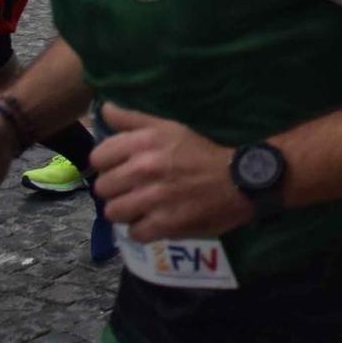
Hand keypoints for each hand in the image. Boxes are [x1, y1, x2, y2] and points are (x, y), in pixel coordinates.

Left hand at [90, 102, 251, 242]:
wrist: (243, 178)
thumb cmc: (206, 149)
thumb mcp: (171, 126)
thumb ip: (133, 118)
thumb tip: (104, 109)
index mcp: (145, 142)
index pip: (98, 157)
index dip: (108, 163)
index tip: (122, 166)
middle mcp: (145, 169)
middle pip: (103, 187)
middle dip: (117, 188)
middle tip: (135, 187)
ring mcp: (153, 199)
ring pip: (114, 212)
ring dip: (127, 210)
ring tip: (143, 206)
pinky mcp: (165, 225)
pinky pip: (134, 233)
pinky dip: (144, 228)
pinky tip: (157, 220)